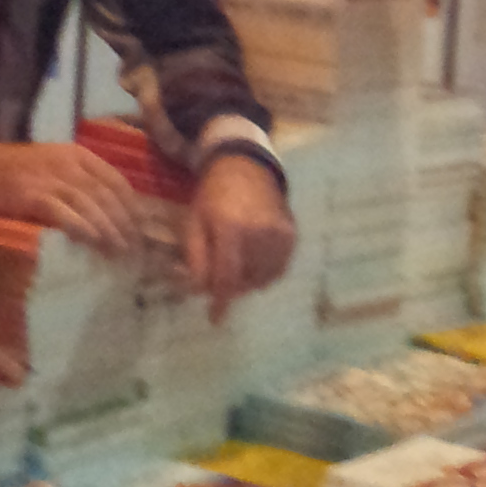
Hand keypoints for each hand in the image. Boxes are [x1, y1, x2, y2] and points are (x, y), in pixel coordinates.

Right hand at [0, 131, 145, 255]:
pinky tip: (94, 242)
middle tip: (135, 246)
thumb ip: (77, 182)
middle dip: (125, 222)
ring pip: (91, 205)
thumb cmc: (13, 169)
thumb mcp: (52, 165)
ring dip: (109, 229)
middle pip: (108, 195)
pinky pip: (65, 213)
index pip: (116, 180)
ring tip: (120, 250)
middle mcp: (69, 164)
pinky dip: (83, 228)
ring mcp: (50, 179)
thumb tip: (105, 211)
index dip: (132, 206)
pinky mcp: (33, 195)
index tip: (141, 228)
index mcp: (77, 155)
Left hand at [183, 153, 295, 320]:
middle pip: (245, 282)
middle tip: (219, 277)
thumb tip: (200, 292)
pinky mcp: (291, 235)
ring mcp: (280, 235)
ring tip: (236, 263)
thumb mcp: (194, 223)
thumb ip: (196, 259)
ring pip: (263, 279)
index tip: (215, 319)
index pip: (226, 278)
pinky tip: (253, 259)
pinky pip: (278, 269)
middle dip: (230, 287)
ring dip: (247, 281)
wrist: (245, 167)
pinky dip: (264, 272)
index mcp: (231, 229)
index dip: (220, 302)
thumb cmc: (212, 197)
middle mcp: (260, 234)